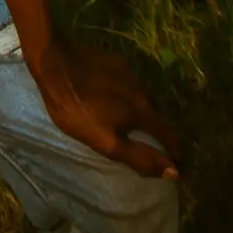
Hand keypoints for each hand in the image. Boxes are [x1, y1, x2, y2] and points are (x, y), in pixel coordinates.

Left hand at [31, 34, 182, 181]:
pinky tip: (110, 97)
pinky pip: (126, 84)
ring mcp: (128, 72)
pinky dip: (124, 95)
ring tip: (125, 119)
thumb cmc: (78, 108)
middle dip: (156, 131)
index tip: (177, 162)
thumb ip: (139, 157)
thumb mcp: (106, 142)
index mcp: (143, 112)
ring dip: (138, 111)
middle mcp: (142, 90)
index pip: (170, 135)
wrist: (54, 63)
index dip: (175, 151)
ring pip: (140, 98)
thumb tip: (173, 171)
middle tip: (146, 142)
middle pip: (156, 115)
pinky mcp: (113, 61)